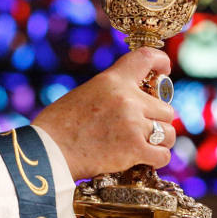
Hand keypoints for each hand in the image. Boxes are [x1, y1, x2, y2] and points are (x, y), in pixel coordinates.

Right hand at [32, 47, 175, 179]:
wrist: (48, 150)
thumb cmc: (58, 125)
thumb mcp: (84, 95)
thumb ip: (111, 94)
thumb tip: (130, 102)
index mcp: (112, 80)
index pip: (146, 58)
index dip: (161, 62)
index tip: (163, 69)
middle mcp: (128, 99)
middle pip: (165, 108)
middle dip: (157, 119)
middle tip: (143, 128)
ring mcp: (133, 124)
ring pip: (168, 132)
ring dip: (159, 140)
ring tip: (143, 146)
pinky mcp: (135, 149)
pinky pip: (163, 154)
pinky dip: (156, 158)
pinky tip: (143, 159)